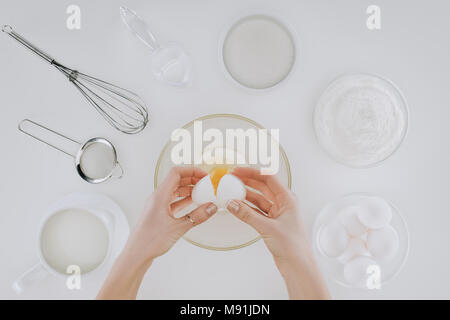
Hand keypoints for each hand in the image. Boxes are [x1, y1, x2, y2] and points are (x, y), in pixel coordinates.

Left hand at [124, 166, 217, 264]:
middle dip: (192, 179)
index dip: (191, 170)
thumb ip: (197, 216)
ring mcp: (157, 206)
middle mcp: (157, 198)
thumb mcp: (178, 228)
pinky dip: (184, 200)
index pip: (176, 173)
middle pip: (176, 180)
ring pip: (175, 191)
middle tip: (205, 183)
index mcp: (159, 196)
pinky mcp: (159, 214)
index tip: (203, 175)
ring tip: (202, 193)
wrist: (136, 255)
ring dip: (188, 190)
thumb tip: (210, 208)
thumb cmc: (148, 241)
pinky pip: (173, 202)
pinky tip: (193, 205)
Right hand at [228, 167, 329, 298]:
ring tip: (231, 191)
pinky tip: (237, 206)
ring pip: (258, 199)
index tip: (239, 171)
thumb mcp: (267, 227)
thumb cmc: (293, 246)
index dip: (252, 173)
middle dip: (247, 181)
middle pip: (263, 187)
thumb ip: (247, 215)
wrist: (298, 266)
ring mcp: (277, 213)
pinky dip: (247, 208)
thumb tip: (233, 204)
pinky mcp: (271, 223)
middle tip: (232, 178)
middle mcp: (283, 204)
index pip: (268, 178)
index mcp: (288, 199)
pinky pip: (257, 211)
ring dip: (245, 195)